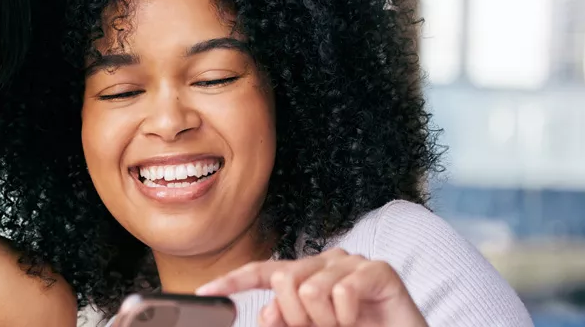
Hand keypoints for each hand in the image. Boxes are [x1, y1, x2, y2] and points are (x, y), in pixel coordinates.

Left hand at [195, 248, 426, 326]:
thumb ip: (287, 323)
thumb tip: (265, 313)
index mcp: (306, 276)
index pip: (263, 272)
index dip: (232, 281)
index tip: (205, 292)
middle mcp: (327, 263)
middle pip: (285, 279)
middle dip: (296, 317)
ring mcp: (353, 263)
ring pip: (311, 289)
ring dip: (326, 321)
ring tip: (344, 326)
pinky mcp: (379, 270)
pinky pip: (343, 291)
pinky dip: (347, 317)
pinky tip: (359, 320)